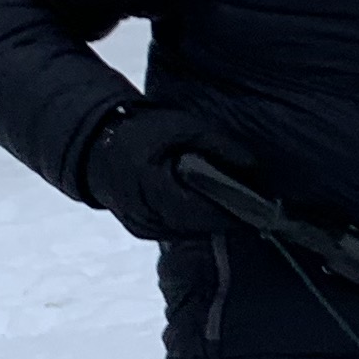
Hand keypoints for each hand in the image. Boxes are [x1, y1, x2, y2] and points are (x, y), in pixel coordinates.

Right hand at [78, 106, 261, 243]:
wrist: (95, 144)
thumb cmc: (139, 130)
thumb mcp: (181, 126)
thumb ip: (218, 145)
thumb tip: (252, 166)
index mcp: (153, 188)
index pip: (204, 212)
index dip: (235, 212)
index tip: (263, 207)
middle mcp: (146, 216)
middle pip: (200, 227)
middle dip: (228, 217)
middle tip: (256, 204)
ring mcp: (143, 227)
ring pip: (190, 232)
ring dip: (213, 220)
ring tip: (238, 203)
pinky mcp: (143, 230)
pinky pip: (177, 230)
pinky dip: (195, 219)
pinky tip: (210, 205)